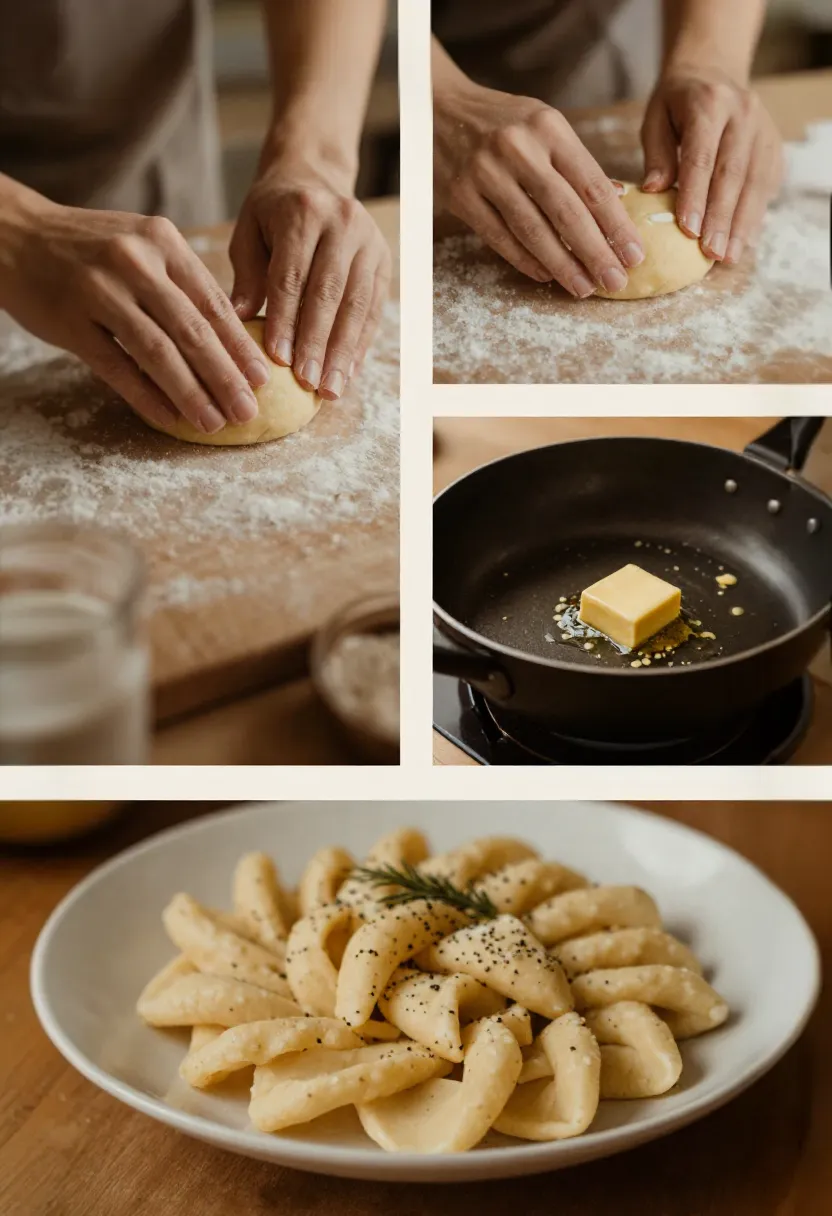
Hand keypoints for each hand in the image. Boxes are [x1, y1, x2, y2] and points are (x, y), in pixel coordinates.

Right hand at [0, 193, 269, 433]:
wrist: (13, 235)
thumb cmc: (89, 250)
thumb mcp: (140, 246)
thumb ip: (180, 283)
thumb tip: (230, 343)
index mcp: (161, 241)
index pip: (212, 301)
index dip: (240, 345)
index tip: (263, 379)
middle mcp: (134, 261)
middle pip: (192, 329)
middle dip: (225, 376)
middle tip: (248, 411)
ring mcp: (99, 291)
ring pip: (158, 351)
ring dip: (191, 393)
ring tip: (215, 422)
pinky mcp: (70, 321)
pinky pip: (117, 367)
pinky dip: (147, 396)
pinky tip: (170, 419)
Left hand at [229, 154, 390, 399]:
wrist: (315, 178)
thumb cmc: (272, 214)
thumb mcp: (250, 233)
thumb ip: (247, 275)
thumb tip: (239, 322)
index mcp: (303, 212)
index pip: (292, 275)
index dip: (285, 319)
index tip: (277, 359)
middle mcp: (343, 223)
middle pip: (329, 293)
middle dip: (318, 343)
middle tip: (307, 383)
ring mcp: (370, 241)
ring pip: (357, 304)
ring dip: (343, 352)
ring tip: (330, 389)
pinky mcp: (384, 261)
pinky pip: (373, 309)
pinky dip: (360, 345)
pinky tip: (348, 373)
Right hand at [433, 81, 645, 295]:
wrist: (440, 107)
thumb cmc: (504, 122)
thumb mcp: (545, 126)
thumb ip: (577, 164)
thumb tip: (619, 201)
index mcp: (549, 127)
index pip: (592, 184)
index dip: (617, 225)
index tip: (634, 253)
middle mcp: (518, 148)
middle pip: (566, 212)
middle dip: (595, 252)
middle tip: (615, 281)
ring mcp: (486, 172)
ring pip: (532, 230)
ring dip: (562, 265)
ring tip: (583, 287)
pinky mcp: (460, 195)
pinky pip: (499, 237)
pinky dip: (525, 260)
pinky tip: (546, 275)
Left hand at [642, 68, 782, 265]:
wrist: (714, 72)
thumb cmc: (677, 103)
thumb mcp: (656, 117)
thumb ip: (656, 153)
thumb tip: (654, 190)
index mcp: (709, 104)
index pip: (702, 156)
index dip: (695, 195)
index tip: (688, 229)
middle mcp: (743, 114)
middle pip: (732, 173)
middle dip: (721, 217)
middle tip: (710, 252)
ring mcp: (763, 130)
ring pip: (754, 182)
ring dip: (741, 223)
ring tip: (727, 256)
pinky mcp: (774, 146)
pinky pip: (766, 185)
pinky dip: (755, 215)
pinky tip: (743, 241)